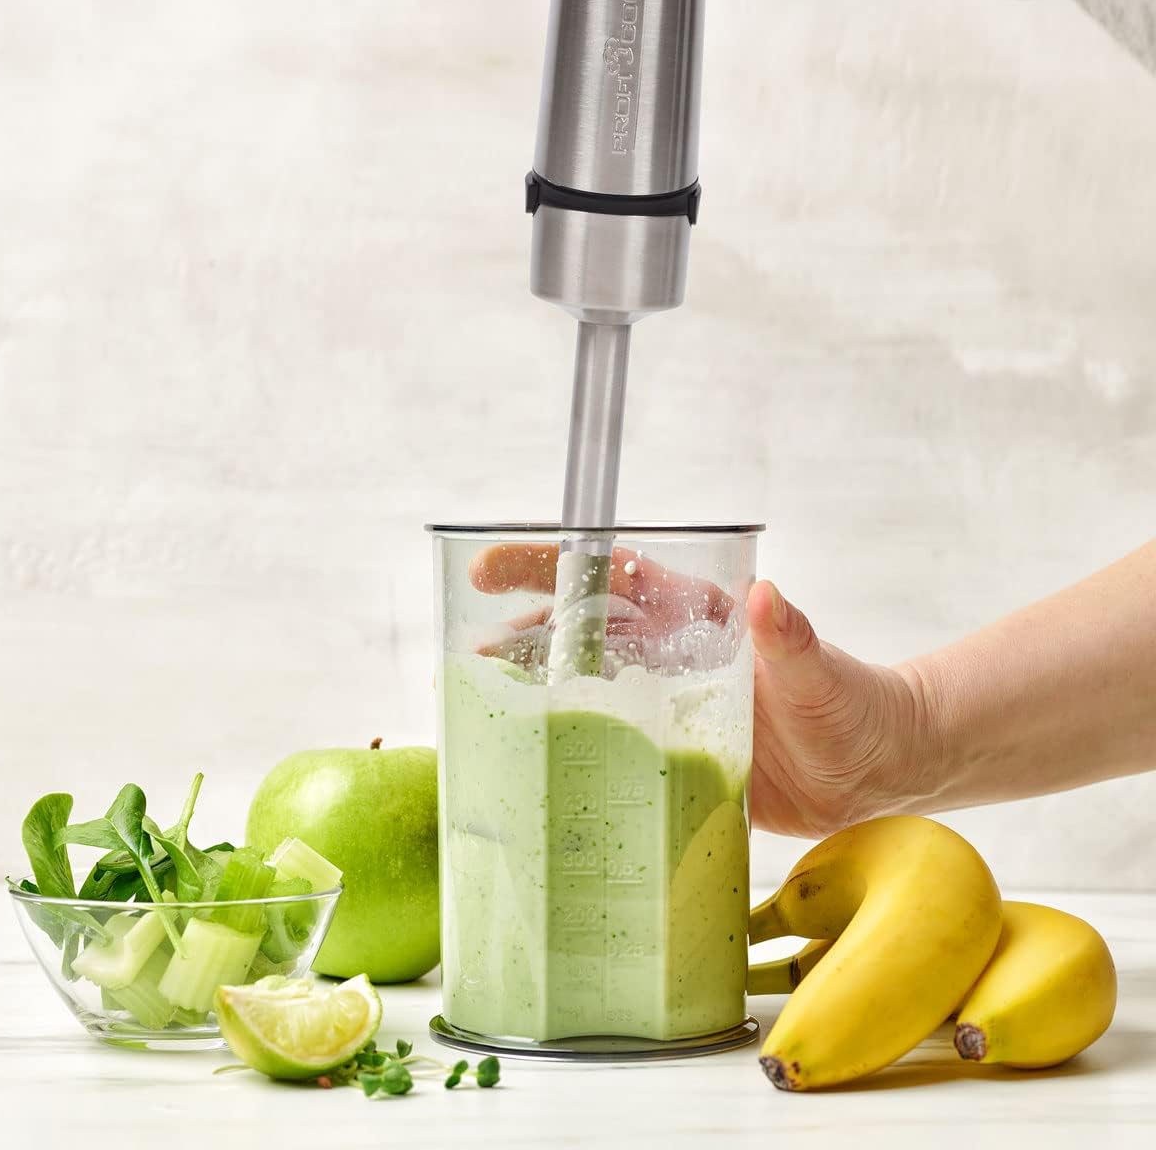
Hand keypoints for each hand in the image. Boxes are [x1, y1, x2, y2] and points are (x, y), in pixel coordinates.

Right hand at [469, 544, 931, 838]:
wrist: (874, 772)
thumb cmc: (854, 708)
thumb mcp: (822, 675)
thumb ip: (792, 638)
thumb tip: (768, 596)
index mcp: (700, 619)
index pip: (613, 577)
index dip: (552, 567)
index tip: (493, 567)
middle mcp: (674, 658)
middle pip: (581, 630)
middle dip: (522, 628)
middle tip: (464, 644)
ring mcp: (668, 708)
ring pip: (585, 688)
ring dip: (533, 688)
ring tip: (477, 699)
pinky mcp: (672, 758)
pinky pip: (609, 749)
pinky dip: (568, 749)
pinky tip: (530, 763)